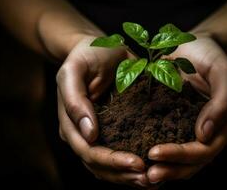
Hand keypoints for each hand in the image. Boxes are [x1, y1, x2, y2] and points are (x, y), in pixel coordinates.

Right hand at [56, 36, 152, 187]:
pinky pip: (123, 153)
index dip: (112, 161)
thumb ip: (75, 100)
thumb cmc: (86, 57)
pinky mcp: (115, 129)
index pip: (89, 152)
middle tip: (151, 178)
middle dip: (125, 175)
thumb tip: (89, 133)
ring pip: (111, 167)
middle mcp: (84, 134)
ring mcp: (99, 134)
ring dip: (131, 177)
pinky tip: (153, 168)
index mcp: (71, 124)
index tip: (138, 164)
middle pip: (100, 166)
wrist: (98, 50)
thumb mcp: (75, 71)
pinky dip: (134, 165)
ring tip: (155, 180)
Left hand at [146, 36, 226, 182]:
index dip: (180, 156)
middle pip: (192, 163)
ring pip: (181, 161)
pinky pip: (169, 145)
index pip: (203, 150)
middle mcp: (209, 134)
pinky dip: (159, 156)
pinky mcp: (177, 125)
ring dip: (163, 169)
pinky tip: (140, 158)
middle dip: (170, 169)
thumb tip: (204, 135)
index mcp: (223, 126)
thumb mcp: (222, 73)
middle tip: (146, 175)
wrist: (195, 47)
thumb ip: (221, 102)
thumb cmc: (210, 57)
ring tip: (141, 174)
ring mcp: (193, 131)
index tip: (154, 153)